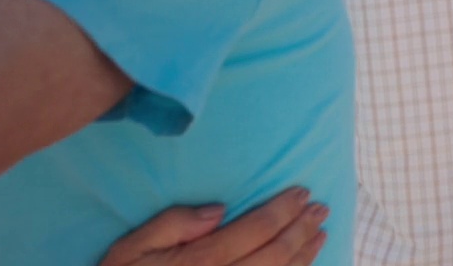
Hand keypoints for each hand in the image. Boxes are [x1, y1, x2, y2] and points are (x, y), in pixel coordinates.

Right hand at [99, 187, 328, 265]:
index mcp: (199, 262)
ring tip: (321, 233)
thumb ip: (172, 224)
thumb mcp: (130, 249)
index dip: (282, 210)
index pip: (255, 230)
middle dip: (302, 229)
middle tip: (321, 208)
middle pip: (275, 254)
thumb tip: (218, 210)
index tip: (302, 192)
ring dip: (305, 255)